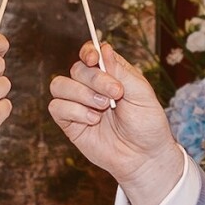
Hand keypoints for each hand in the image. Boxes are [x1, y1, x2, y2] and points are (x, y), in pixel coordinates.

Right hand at [47, 42, 181, 204]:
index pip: (89, 54)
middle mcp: (91, 87)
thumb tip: (104, 48)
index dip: (87, 52)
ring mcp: (78, 105)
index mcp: (110, 75)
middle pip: (76, 69)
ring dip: (82, 94)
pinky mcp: (69, 124)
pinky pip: (57, 107)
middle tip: (115, 93)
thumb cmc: (147, 125)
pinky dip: (74, 111)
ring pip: (59, 85)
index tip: (94, 59)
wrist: (144, 157)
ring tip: (103, 108)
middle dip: (94, 79)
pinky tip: (93, 121)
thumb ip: (121, 71)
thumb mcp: (141, 93)